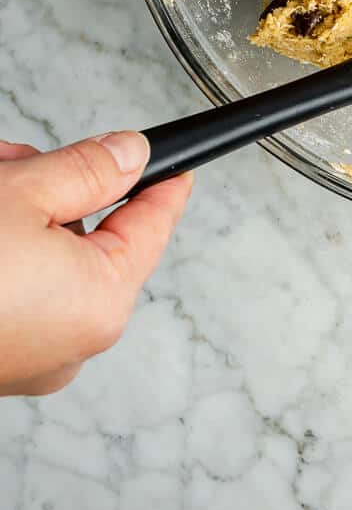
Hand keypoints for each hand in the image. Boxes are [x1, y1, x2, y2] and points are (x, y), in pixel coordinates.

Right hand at [0, 134, 191, 396]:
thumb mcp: (22, 193)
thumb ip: (87, 169)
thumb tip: (129, 154)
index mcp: (100, 301)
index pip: (153, 224)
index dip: (164, 181)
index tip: (178, 161)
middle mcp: (73, 339)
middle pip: (89, 233)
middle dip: (51, 185)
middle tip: (13, 161)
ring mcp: (30, 354)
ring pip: (44, 252)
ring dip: (17, 208)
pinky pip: (15, 283)